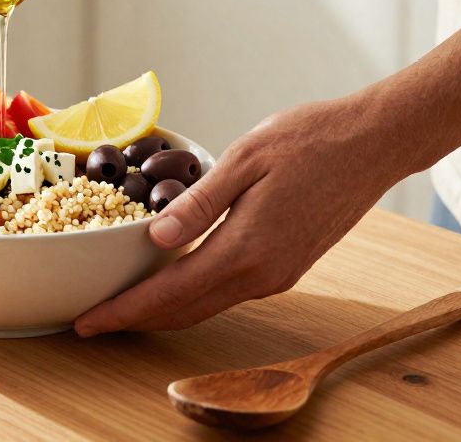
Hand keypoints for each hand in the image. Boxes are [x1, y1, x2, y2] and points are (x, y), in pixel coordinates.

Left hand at [75, 95, 410, 334]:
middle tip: (90, 320)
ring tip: (121, 305)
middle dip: (135, 320)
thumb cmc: (310, 140)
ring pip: (207, 305)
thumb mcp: (245, 158)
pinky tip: (170, 282)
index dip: (125, 310)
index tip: (87, 321)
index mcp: (246, 248)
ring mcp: (278, 276)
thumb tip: (155, 240)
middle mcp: (263, 275)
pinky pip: (228, 292)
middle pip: (185, 311)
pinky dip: (192, 296)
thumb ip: (199, 203)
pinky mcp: (288, 268)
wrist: (374, 144)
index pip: (170, 293)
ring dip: (162, 311)